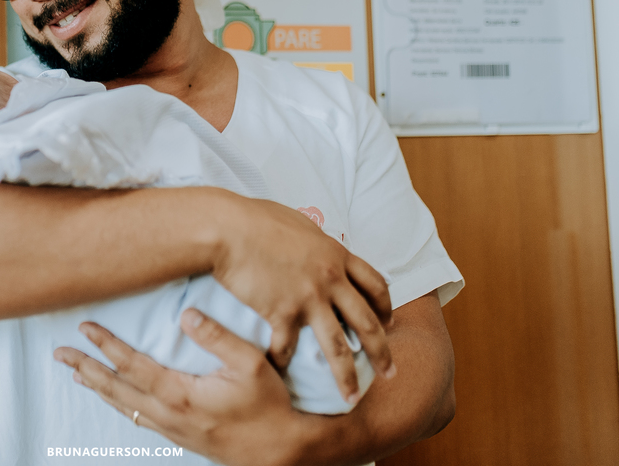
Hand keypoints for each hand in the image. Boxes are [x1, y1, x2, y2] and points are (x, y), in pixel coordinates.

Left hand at [55, 309, 308, 465]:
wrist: (282, 452)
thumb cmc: (269, 406)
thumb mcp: (251, 364)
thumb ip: (217, 337)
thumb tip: (185, 314)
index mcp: (181, 395)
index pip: (132, 366)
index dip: (106, 345)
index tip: (85, 328)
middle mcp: (169, 415)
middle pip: (117, 390)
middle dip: (86, 369)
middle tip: (60, 354)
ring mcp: (173, 429)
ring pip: (125, 407)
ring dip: (98, 388)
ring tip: (76, 375)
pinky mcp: (181, 437)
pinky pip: (140, 419)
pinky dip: (120, 406)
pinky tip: (116, 400)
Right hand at [215, 197, 394, 401]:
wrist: (228, 230)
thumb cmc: (256, 219)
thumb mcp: (298, 224)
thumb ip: (314, 242)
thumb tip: (317, 247)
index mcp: (336, 255)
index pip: (375, 284)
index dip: (385, 307)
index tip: (388, 323)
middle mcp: (330, 279)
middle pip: (367, 322)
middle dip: (382, 351)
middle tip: (390, 372)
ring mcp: (308, 298)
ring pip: (338, 346)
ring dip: (347, 375)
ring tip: (352, 397)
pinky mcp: (282, 313)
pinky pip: (288, 347)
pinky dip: (284, 361)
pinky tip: (281, 371)